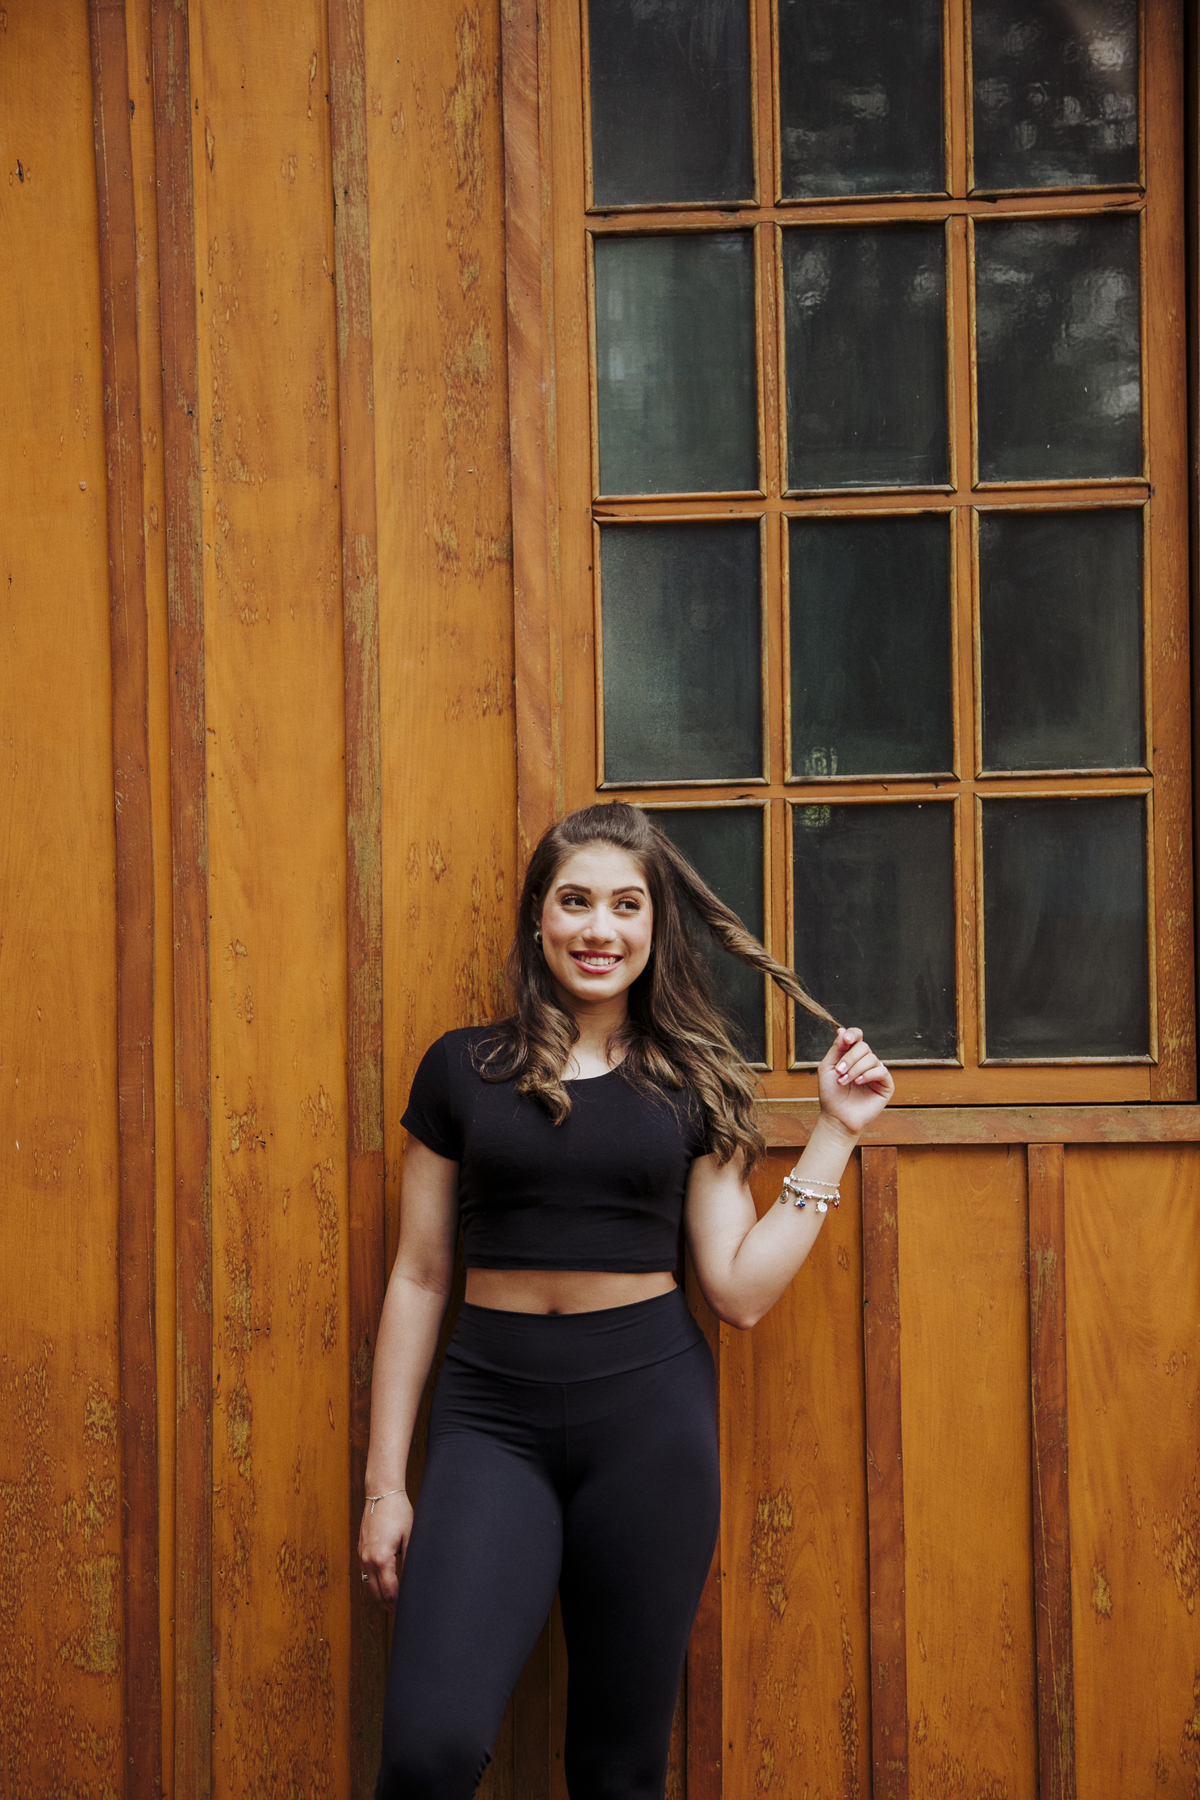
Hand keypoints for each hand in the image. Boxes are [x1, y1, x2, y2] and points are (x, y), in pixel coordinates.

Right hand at [358, 1489, 413, 1611]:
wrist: (382, 1494)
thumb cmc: (399, 1512)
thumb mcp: (411, 1537)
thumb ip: (411, 1561)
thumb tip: (414, 1581)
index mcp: (381, 1559)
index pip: (390, 1591)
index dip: (399, 1604)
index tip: (408, 1610)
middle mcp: (368, 1560)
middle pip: (376, 1593)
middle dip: (389, 1606)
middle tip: (402, 1614)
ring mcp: (362, 1555)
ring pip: (369, 1585)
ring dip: (380, 1597)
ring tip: (394, 1604)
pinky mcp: (361, 1550)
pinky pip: (366, 1574)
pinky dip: (374, 1584)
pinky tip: (384, 1586)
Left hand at [817, 1027, 893, 1136]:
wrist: (836, 1116)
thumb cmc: (831, 1094)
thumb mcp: (828, 1067)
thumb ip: (836, 1049)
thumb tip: (842, 1030)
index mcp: (852, 1055)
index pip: (857, 1037)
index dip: (853, 1034)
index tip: (846, 1040)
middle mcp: (865, 1062)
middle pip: (864, 1047)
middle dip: (850, 1058)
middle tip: (839, 1071)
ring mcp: (876, 1073)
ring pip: (872, 1059)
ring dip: (855, 1069)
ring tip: (844, 1082)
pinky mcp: (886, 1085)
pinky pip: (881, 1071)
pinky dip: (868, 1075)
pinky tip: (858, 1082)